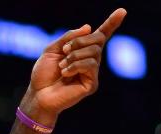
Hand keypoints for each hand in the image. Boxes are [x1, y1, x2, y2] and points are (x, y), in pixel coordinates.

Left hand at [22, 8, 126, 125]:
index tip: (122, 11)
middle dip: (80, 41)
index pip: (100, 35)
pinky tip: (65, 73)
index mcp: (82, 51)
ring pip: (94, 52)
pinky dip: (75, 66)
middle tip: (64, 50)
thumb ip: (69, 37)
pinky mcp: (92, 84)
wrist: (38, 95)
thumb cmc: (44, 74)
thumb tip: (89, 27)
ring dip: (75, 55)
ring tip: (62, 66)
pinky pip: (90, 65)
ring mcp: (92, 73)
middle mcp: (90, 60)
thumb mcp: (53, 49)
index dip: (111, 23)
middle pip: (98, 39)